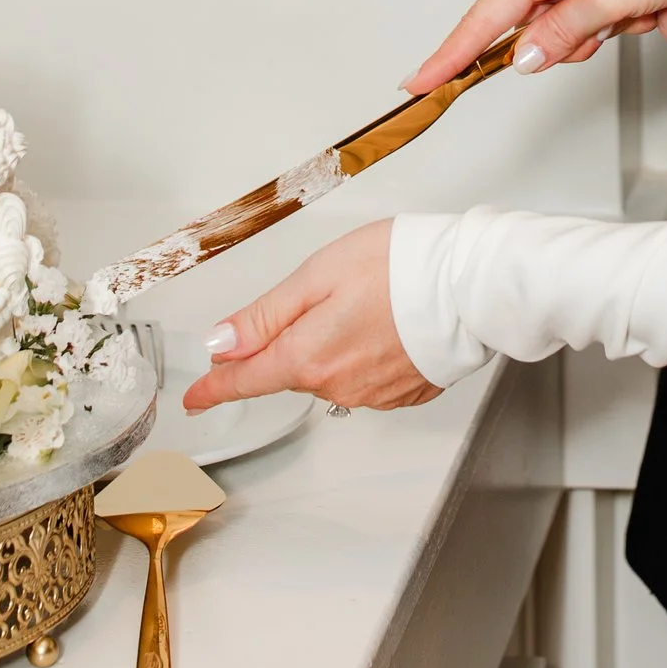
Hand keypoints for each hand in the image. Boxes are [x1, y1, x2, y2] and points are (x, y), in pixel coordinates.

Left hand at [184, 221, 434, 414]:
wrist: (471, 284)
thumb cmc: (401, 267)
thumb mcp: (317, 275)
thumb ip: (265, 316)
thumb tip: (221, 345)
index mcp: (308, 357)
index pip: (247, 379)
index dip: (216, 388)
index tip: (195, 400)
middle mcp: (337, 387)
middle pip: (292, 369)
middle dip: (294, 339)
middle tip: (328, 293)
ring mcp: (372, 395)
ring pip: (330, 372)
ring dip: (335, 344)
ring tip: (370, 301)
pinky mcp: (404, 393)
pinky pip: (366, 376)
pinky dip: (368, 353)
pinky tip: (389, 324)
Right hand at [408, 0, 666, 91]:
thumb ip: (561, 30)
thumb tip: (520, 58)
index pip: (484, 19)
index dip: (451, 54)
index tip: (417, 83)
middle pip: (545, 36)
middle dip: (580, 42)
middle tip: (618, 15)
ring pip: (593, 38)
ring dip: (629, 26)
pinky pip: (629, 29)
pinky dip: (655, 18)